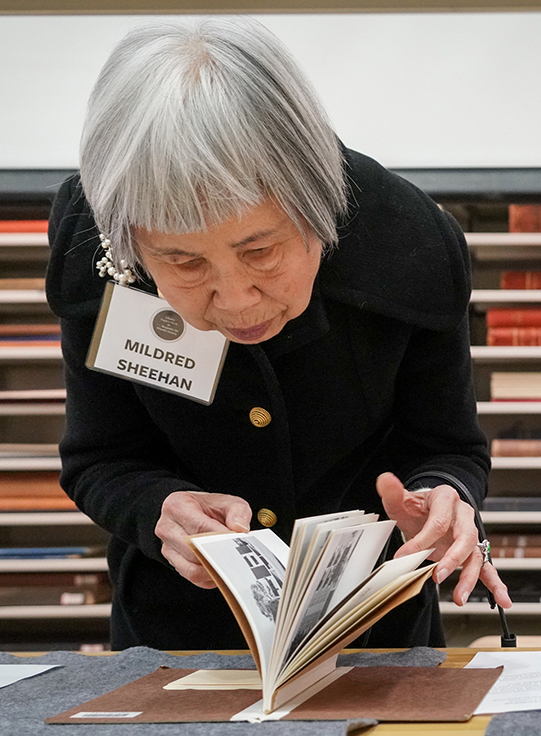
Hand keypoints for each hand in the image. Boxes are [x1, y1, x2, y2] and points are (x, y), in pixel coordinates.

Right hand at [155, 491, 251, 588]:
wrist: (195, 512)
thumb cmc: (210, 508)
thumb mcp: (229, 502)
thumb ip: (238, 512)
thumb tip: (240, 529)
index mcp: (177, 506)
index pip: (199, 527)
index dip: (219, 537)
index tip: (236, 543)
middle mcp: (167, 527)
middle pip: (194, 550)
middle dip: (218, 555)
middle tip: (237, 556)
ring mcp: (167, 547)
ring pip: (192, 569)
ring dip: (214, 569)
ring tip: (231, 563)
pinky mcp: (173, 563)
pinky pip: (193, 577)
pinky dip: (210, 576)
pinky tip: (221, 568)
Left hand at [376, 472, 511, 608]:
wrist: (426, 512)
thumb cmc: (415, 508)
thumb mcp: (401, 500)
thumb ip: (392, 492)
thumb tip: (385, 480)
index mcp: (445, 499)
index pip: (438, 521)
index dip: (422, 540)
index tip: (404, 556)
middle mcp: (463, 516)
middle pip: (465, 537)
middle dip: (452, 558)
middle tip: (438, 575)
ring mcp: (469, 534)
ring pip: (475, 555)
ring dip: (469, 577)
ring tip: (460, 596)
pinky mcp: (472, 551)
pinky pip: (486, 567)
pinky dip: (494, 584)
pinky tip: (502, 599)